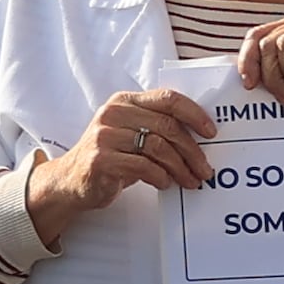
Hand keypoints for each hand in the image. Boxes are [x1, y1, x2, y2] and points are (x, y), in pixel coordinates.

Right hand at [22, 86, 217, 240]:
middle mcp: (113, 113)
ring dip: (180, 168)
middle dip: (192, 150)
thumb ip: (158, 126)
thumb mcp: (132, 133)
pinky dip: (161, 177)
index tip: (212, 132)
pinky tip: (166, 184)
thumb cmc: (112, 156)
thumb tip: (202, 136)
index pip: (168, 98)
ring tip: (190, 181)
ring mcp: (104, 136)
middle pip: (167, 126)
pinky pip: (143, 167)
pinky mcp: (100, 160)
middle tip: (205, 169)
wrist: (70, 181)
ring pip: (158, 148)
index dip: (194, 114)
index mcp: (125, 101)